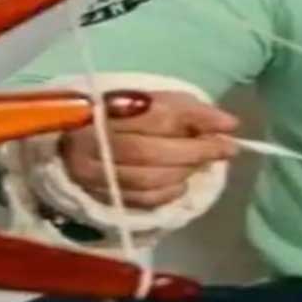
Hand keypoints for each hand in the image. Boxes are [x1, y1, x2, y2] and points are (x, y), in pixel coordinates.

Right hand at [58, 91, 238, 208]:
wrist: (72, 141)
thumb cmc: (123, 116)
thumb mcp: (153, 101)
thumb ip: (188, 110)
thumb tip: (229, 125)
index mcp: (103, 107)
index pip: (154, 114)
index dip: (195, 121)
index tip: (229, 128)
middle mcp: (91, 141)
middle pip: (149, 151)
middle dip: (194, 152)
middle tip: (225, 150)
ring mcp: (92, 173)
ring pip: (146, 179)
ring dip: (183, 172)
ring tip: (201, 164)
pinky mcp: (97, 196)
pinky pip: (141, 200)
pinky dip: (169, 192)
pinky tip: (181, 181)